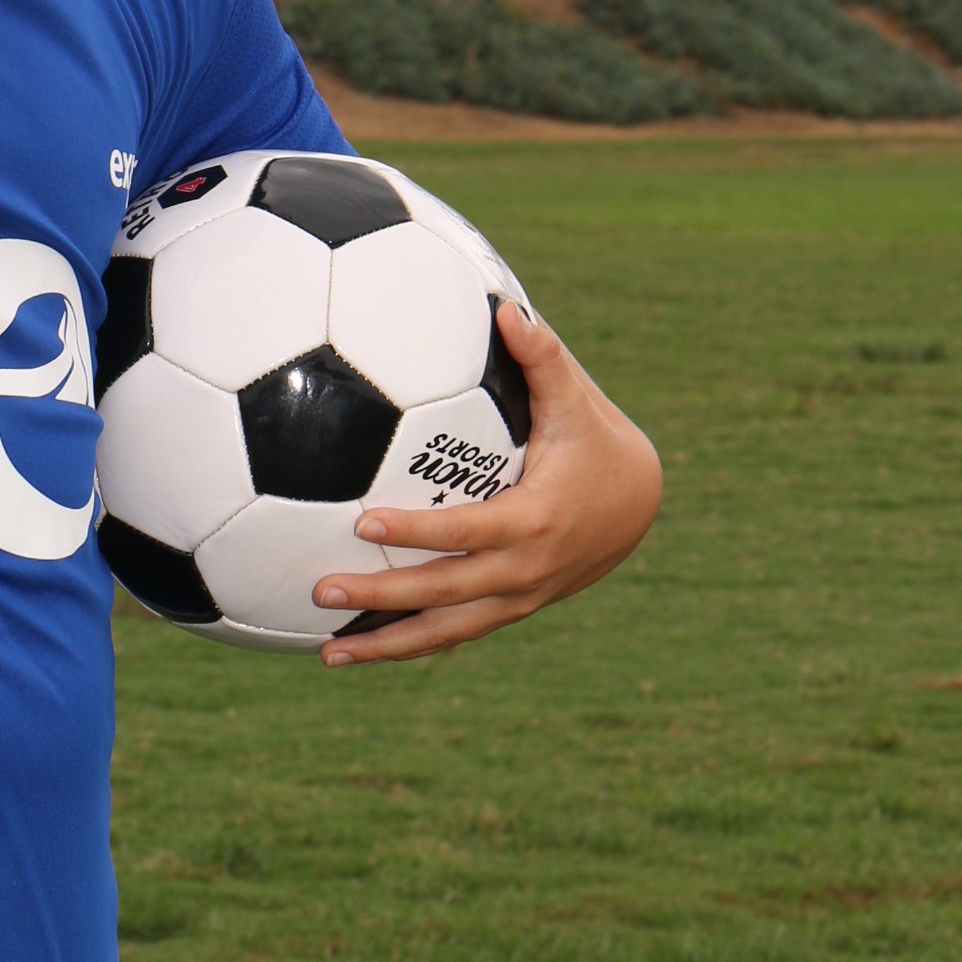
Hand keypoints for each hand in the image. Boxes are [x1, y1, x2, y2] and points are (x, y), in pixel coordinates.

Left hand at [311, 300, 660, 666]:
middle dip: (383, 597)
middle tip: (321, 590)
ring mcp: (518, 598)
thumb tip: (506, 308)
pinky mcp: (511, 609)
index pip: (466, 533)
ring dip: (387, 644)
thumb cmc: (595, 442)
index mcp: (536, 520)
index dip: (418, 532)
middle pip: (445, 592)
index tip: (365, 525)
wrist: (639, 506)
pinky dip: (409, 643)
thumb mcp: (577, 403)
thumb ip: (541, 358)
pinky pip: (454, 632)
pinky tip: (356, 649)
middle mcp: (525, 570)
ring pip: (447, 631)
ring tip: (326, 652)